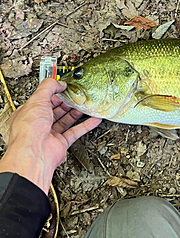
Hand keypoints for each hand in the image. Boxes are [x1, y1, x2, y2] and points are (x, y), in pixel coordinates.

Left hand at [0, 78, 101, 194]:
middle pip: (56, 110)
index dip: (55, 93)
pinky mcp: (61, 143)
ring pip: (66, 120)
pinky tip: (93, 120)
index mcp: (29, 113)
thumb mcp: (37, 100)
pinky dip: (86, 126)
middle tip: (78, 96)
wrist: (34, 154)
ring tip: (86, 105)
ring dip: (77, 112)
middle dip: (67, 103)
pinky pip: (75, 132)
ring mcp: (50, 134)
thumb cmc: (29, 130)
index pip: (43, 99)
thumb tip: (59, 83)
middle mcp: (38, 124)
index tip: (66, 88)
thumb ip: (49, 87)